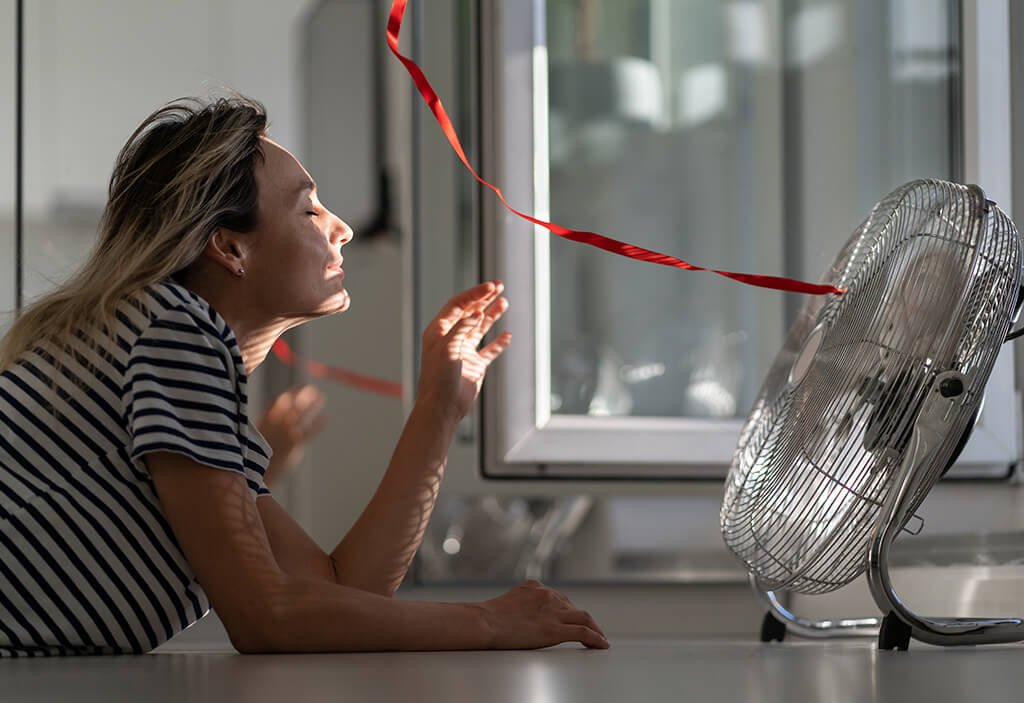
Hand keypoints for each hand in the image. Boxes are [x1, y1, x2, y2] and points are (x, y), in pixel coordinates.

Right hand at [257, 384, 326, 486]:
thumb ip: (260, 429)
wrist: (252, 475)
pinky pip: (310, 430)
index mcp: (264, 420)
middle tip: (312, 389)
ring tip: (320, 397)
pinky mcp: (294, 444)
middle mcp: (276, 423)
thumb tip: (265, 424)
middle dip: (302, 394)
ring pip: (302, 412)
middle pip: (292, 402)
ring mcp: (286, 433)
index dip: (290, 393)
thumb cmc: (250, 460)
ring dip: (312, 403)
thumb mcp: (249, 439)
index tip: (298, 388)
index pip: (278, 400)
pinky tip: (324, 418)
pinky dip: (317, 423)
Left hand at [416, 280, 511, 425]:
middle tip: (500, 286)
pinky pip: (489, 351)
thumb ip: (462, 329)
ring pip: (480, 328)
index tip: (492, 286)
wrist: (442, 407)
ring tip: (505, 302)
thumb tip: (478, 312)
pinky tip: (508, 336)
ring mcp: (464, 351)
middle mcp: (451, 338)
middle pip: (470, 312)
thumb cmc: (438, 378)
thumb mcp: (447, 348)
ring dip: (492, 316)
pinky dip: (499, 343)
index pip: (458, 305)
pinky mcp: (475, 366)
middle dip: (485, 299)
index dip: (475, 294)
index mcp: (439, 330)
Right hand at [475, 579, 608, 649]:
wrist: (485, 622)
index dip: (568, 610)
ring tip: (600, 638)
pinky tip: (601, 644)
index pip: (559, 599)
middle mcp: (548, 595)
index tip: (572, 618)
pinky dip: (595, 637)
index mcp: (536, 587)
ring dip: (595, 628)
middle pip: (573, 607)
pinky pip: (583, 632)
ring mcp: (553, 612)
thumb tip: (521, 614)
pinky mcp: (555, 630)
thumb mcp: (508, 602)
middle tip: (592, 630)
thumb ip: (521, 604)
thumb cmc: (489, 617)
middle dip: (584, 619)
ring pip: (584, 618)